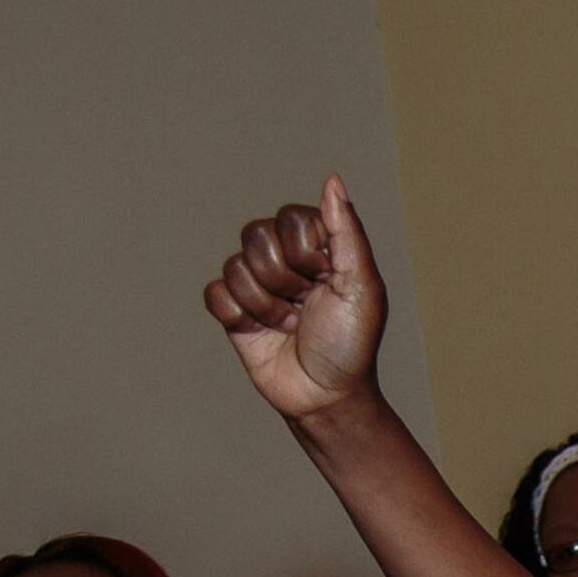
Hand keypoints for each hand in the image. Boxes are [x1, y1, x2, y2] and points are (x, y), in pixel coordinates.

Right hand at [205, 178, 387, 423]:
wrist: (325, 396)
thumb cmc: (351, 343)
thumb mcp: (362, 286)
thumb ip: (346, 231)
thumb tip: (333, 180)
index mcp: (317, 244)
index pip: (289, 217)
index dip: (304, 252)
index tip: (325, 280)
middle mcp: (284, 257)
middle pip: (255, 235)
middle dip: (282, 279)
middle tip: (304, 305)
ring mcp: (256, 283)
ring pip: (235, 266)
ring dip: (265, 304)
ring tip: (288, 325)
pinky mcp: (234, 311)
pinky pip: (215, 293)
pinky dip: (238, 315)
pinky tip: (261, 332)